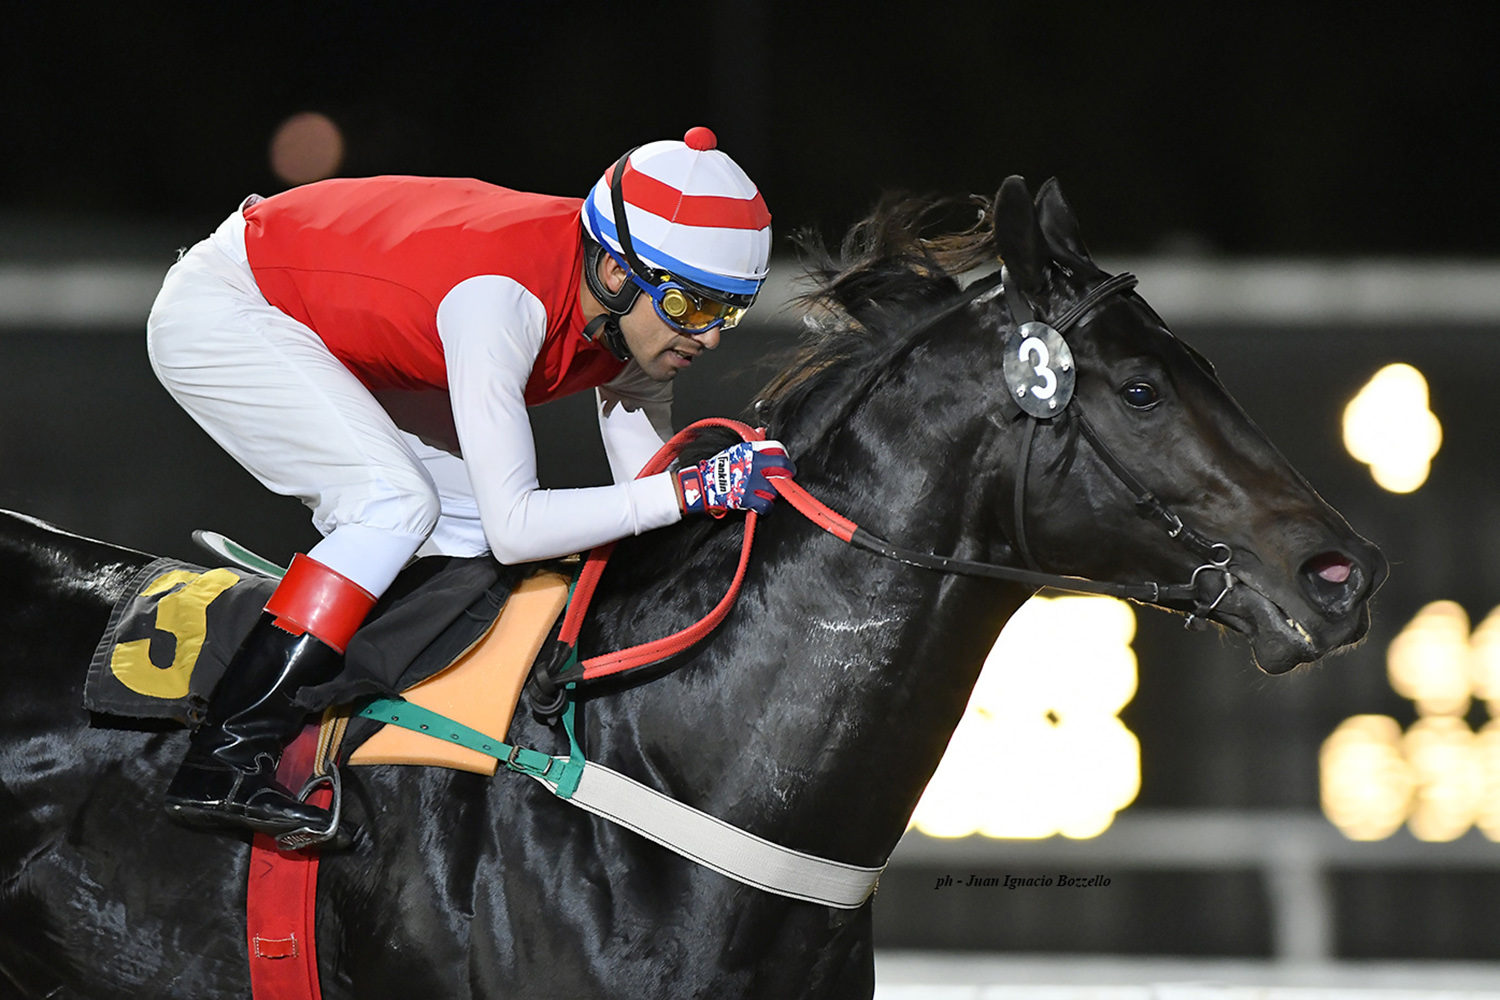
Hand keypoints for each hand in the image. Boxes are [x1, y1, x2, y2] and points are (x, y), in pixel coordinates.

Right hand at [677, 440, 794, 516]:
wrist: (701, 483)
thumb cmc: (715, 468)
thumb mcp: (733, 451)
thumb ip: (749, 445)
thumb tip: (760, 432)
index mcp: (750, 450)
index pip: (776, 448)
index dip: (784, 455)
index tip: (784, 462)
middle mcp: (754, 464)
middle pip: (782, 465)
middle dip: (787, 472)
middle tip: (786, 477)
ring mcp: (752, 481)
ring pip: (775, 489)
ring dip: (772, 493)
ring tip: (766, 494)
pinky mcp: (747, 498)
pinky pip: (766, 505)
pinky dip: (766, 507)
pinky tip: (762, 506)